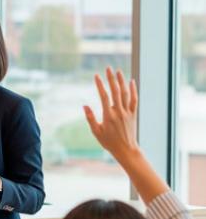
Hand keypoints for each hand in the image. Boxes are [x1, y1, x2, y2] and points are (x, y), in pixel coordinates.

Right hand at [83, 68, 166, 203]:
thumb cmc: (109, 142)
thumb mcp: (96, 132)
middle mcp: (119, 111)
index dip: (100, 85)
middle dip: (111, 78)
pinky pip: (134, 99)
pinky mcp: (133, 114)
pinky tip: (131, 81)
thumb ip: (90, 118)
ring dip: (122, 81)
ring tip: (118, 71)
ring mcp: (127, 112)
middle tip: (108, 68)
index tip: (96, 76)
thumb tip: (85, 105)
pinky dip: (133, 90)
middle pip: (115, 91)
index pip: (103, 96)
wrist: (126, 150)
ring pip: (125, 93)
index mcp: (108, 115)